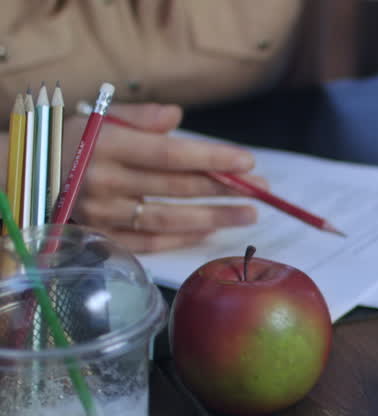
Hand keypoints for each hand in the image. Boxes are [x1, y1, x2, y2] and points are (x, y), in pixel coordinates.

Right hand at [63, 104, 263, 251]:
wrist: (24, 175)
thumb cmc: (69, 140)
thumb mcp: (96, 117)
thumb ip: (137, 117)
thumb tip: (176, 117)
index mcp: (106, 146)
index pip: (170, 155)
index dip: (211, 159)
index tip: (247, 162)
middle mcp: (104, 182)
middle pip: (176, 189)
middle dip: (224, 189)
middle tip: (260, 190)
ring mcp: (102, 214)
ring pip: (168, 220)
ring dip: (214, 218)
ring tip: (247, 215)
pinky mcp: (100, 237)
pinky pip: (148, 243)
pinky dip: (182, 239)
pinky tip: (209, 231)